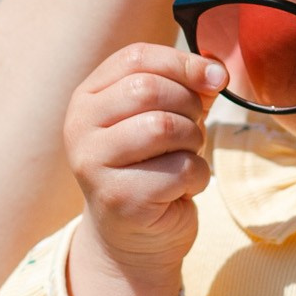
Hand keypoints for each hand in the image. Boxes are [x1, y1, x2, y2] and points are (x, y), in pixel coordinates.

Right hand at [63, 41, 224, 295]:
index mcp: (86, 98)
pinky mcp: (119, 199)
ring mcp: (94, 165)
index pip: (135, 58)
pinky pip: (179, 169)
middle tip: (194, 130)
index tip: (214, 77)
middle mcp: (79, 128)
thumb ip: (185, 86)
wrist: (135, 237)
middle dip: (188, 106)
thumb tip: (215, 71)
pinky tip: (183, 188)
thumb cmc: (152, 165)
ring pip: (163, 127)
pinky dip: (197, 176)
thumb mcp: (163, 115)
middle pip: (149, 90)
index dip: (182, 62)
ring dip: (193, 141)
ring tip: (187, 156)